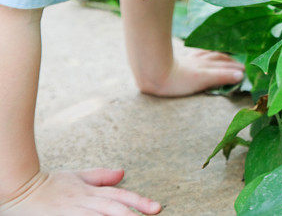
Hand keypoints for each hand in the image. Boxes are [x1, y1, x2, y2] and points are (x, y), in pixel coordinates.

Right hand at [0, 168, 160, 214]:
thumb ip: (101, 177)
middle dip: (133, 215)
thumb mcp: (78, 178)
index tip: (157, 209)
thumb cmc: (50, 185)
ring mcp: (74, 211)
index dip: (140, 202)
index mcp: (93, 191)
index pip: (122, 196)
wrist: (22, 188)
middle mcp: (86, 201)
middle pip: (115, 208)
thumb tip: (122, 172)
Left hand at [138, 48, 244, 96]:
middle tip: (240, 64)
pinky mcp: (178, 61)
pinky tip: (199, 54)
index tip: (245, 70)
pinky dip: (202, 53)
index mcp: (205, 67)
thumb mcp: (203, 80)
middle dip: (230, 62)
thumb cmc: (177, 80)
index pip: (224, 65)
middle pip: (218, 59)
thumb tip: (240, 75)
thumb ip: (222, 77)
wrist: (153, 72)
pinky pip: (195, 54)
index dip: (235, 68)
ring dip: (218, 56)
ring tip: (224, 57)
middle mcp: (199, 61)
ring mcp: (189, 60)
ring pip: (207, 56)